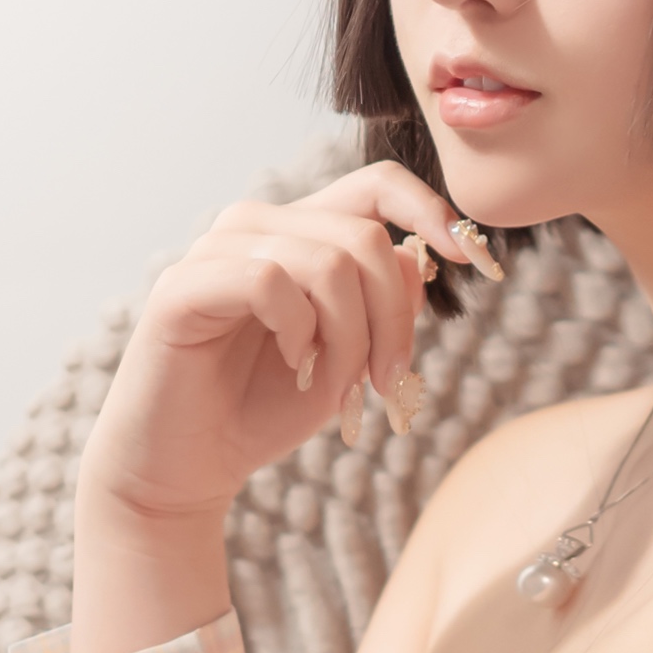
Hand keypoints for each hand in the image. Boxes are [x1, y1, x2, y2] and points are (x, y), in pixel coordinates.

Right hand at [68, 163, 499, 652]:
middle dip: (393, 319)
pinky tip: (292, 365)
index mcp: (299, 235)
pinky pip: (270, 282)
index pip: (375, 184)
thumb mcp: (347, 359)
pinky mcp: (183, 286)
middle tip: (386, 381)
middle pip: (364, 237)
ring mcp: (216, 250)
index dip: (429, 208)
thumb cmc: (261, 411)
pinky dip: (298, 332)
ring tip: (334, 386)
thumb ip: (383, 306)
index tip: (469, 259)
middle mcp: (257, 227)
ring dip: (349, 338)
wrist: (186, 467)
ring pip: (325, 261)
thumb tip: (421, 259)